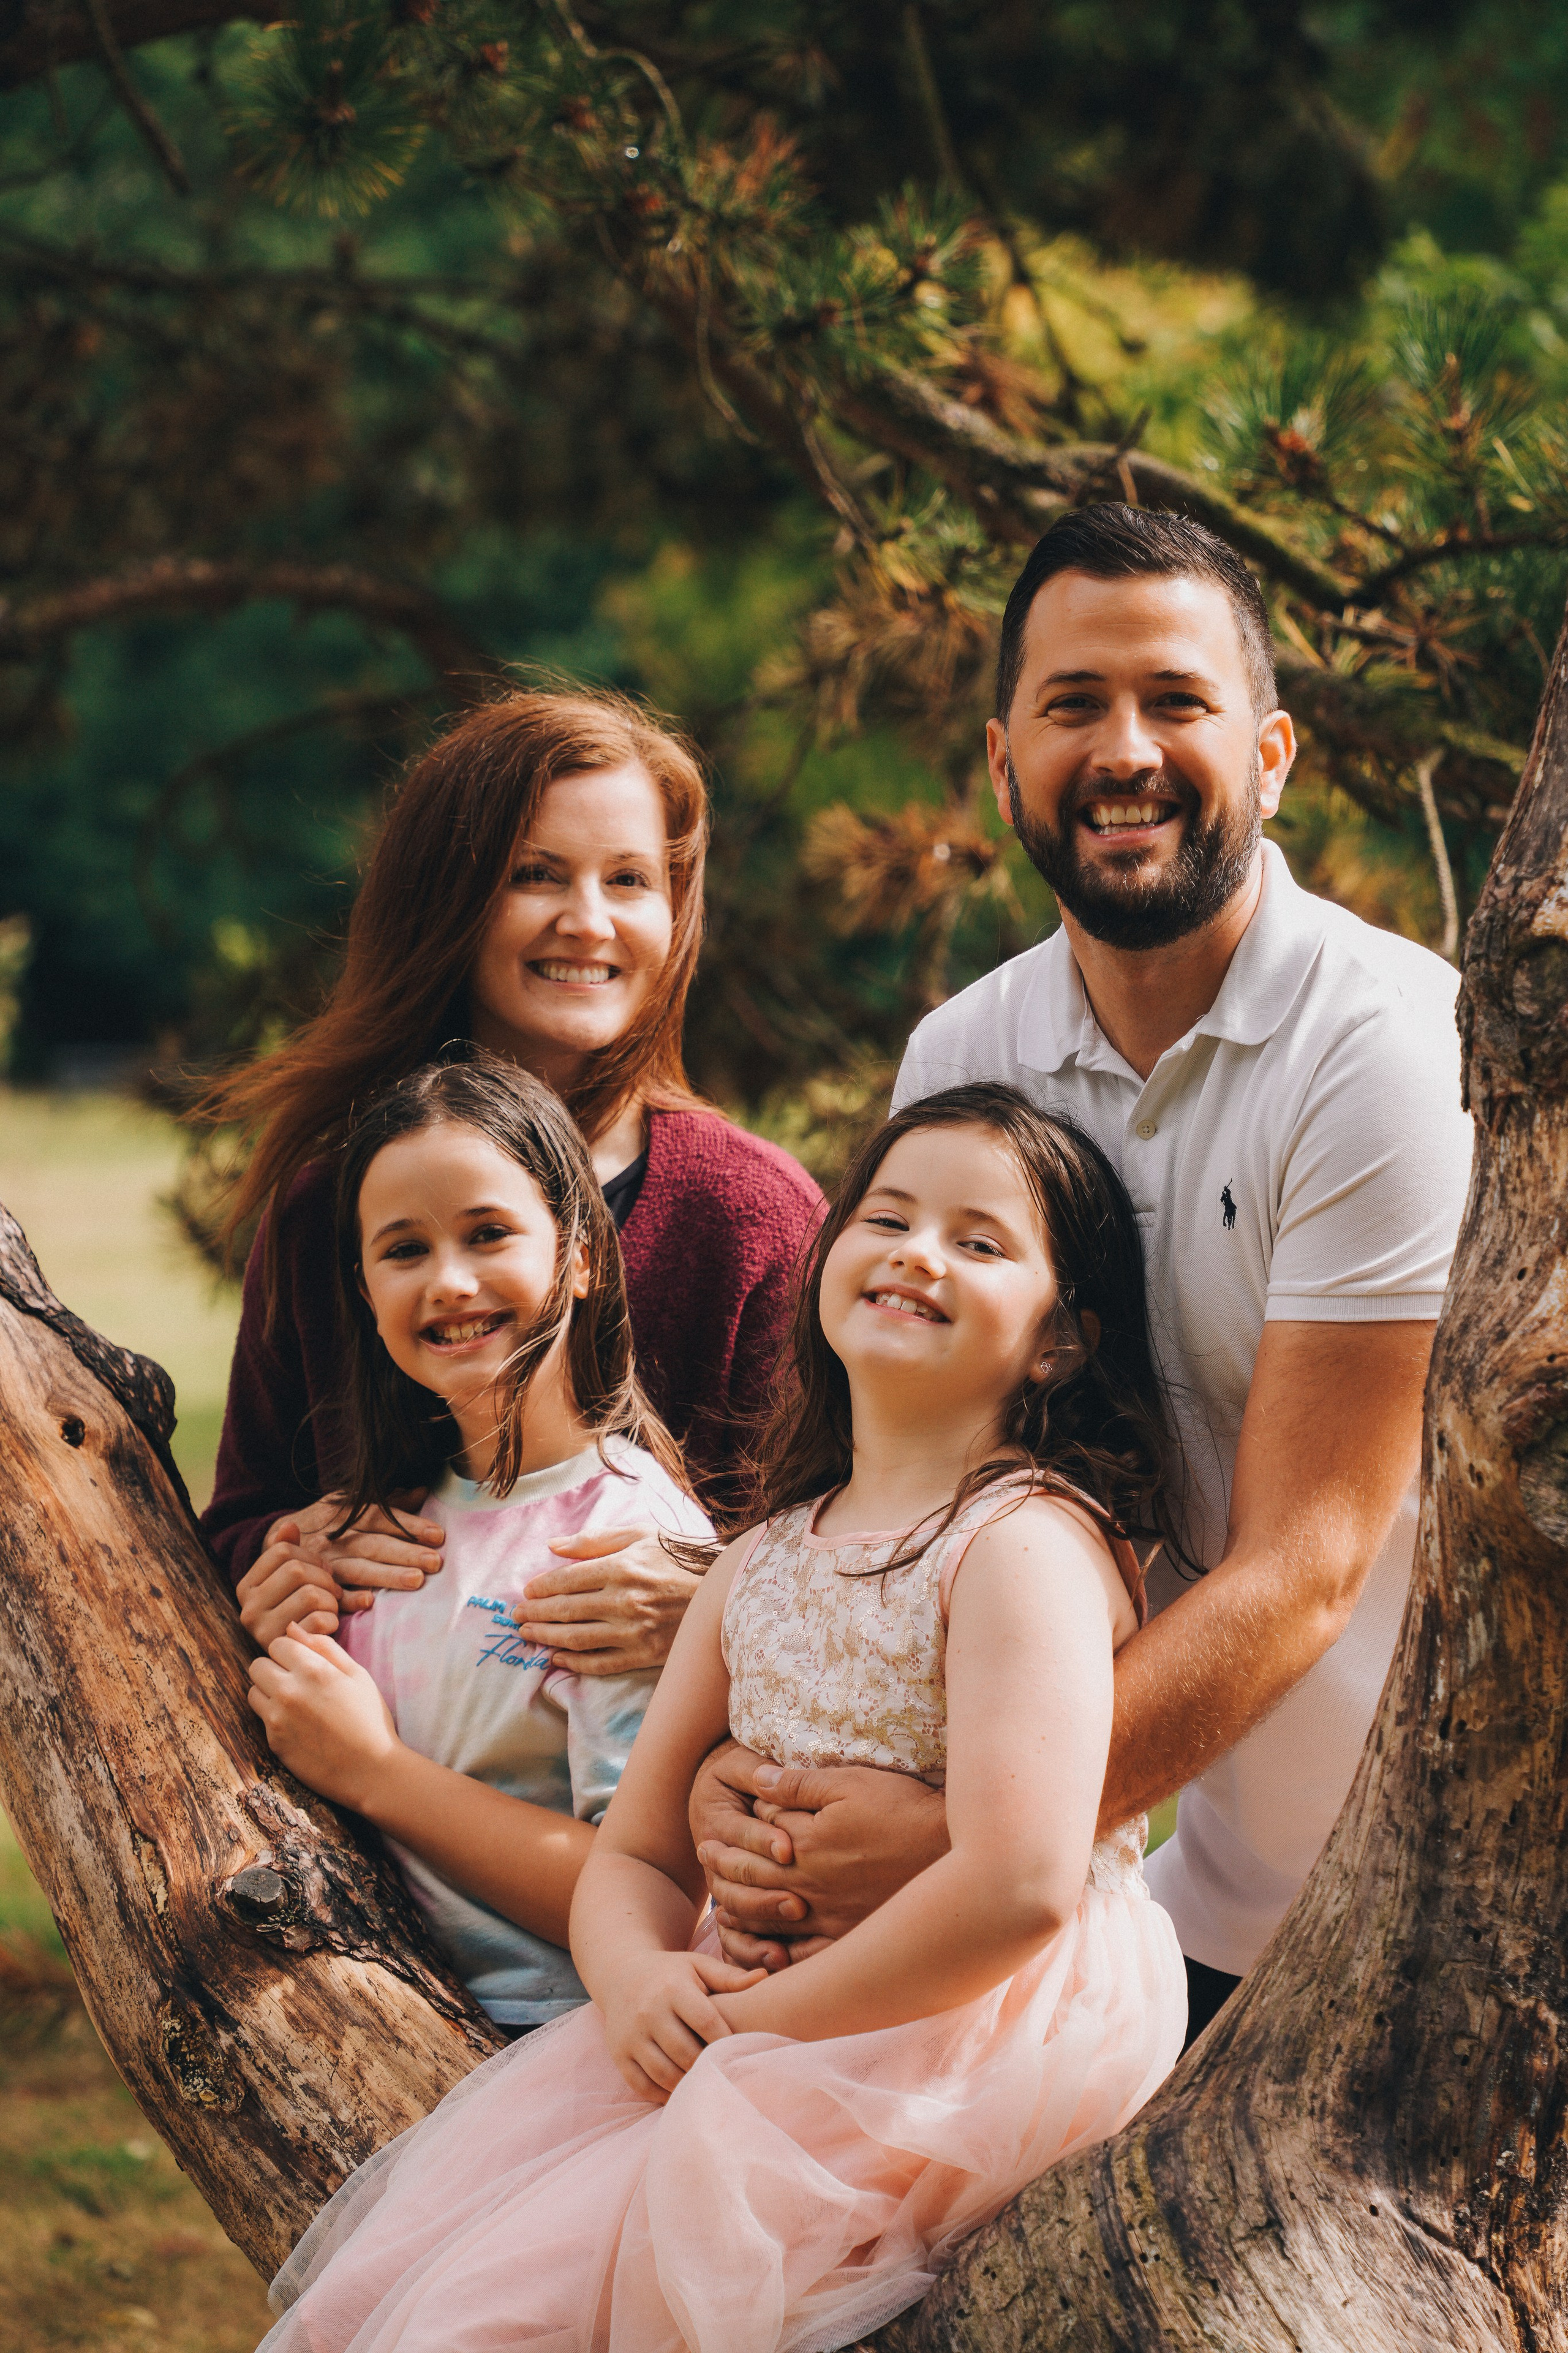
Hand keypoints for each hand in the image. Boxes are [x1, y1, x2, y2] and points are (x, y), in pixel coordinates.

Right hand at [237, 1493, 441, 1648]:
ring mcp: (316, 1563)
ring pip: (354, 1569)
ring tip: (415, 1581)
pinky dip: (347, 1599)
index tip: (438, 1535)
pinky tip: (368, 1603)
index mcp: (340, 1512)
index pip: (378, 1516)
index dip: (408, 1525)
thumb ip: (385, 1501)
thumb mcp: (345, 1506)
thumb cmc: (319, 1528)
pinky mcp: (306, 1588)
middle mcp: (330, 1537)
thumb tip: (422, 1491)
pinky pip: (327, 1595)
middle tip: (435, 1562)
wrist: (266, 1547)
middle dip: (404, 1552)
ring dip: (385, 1576)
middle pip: (370, 1543)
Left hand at [246, 1629, 400, 1812]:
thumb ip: (324, 1647)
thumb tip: (293, 1629)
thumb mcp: (357, 1674)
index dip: (290, 1651)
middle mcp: (289, 1691)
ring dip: (268, 1693)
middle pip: (257, 1666)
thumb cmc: (370, 1719)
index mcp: (312, 1670)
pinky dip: (275, 1718)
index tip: (304, 1663)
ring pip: (253, 1692)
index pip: (278, 1644)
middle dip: (274, 1669)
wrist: (370, 1770)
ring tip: (295, 1703)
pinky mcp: (273, 1742)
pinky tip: (299, 1726)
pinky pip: (262, 1719)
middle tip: (297, 1682)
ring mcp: (278, 1719)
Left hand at [513, 1527, 700, 1676]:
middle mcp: (624, 1601)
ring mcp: (633, 1631)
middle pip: (565, 1610)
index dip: (541, 1587)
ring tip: (527, 1634)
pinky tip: (556, 1658)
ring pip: (576, 1639)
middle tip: (517, 1616)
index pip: (567, 1580)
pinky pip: (599, 1663)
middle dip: (535, 1614)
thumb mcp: (640, 1534)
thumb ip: (595, 1540)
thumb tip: (553, 1546)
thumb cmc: (679, 1557)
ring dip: (545, 1637)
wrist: (723, 1591)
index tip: (527, 1591)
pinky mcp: (644, 1655)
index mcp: (622, 1567)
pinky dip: (573, 1663)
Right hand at [597, 1949, 765, 2102]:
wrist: (621, 1973)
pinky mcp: (618, 2054)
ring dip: (688, 2084)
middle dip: (708, 2066)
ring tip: (707, 2085)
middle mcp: (648, 2011)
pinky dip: (663, 2094)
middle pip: (685, 2052)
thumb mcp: (698, 1966)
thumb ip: (730, 1977)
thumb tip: (764, 1976)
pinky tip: (681, 2091)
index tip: (741, 2052)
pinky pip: (642, 2085)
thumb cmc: (671, 1973)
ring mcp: (630, 2035)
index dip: (726, 2041)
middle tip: (727, 2075)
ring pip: (664, 2073)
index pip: (705, 2021)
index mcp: (672, 1988)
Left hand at [690, 1747, 949, 1969]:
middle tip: (706, 1860)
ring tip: (721, 1905)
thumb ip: (800, 1784)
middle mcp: (810, 1887)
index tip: (711, 1835)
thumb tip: (758, 1781)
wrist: (953, 1854)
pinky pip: (802, 1958)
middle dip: (723, 1870)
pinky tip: (765, 1953)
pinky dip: (776, 1957)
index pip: (753, 1840)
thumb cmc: (901, 1810)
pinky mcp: (850, 1939)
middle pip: (752, 1882)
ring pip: (768, 1922)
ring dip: (738, 1912)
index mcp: (805, 1845)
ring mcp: (829, 1918)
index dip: (730, 1835)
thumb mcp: (850, 1783)